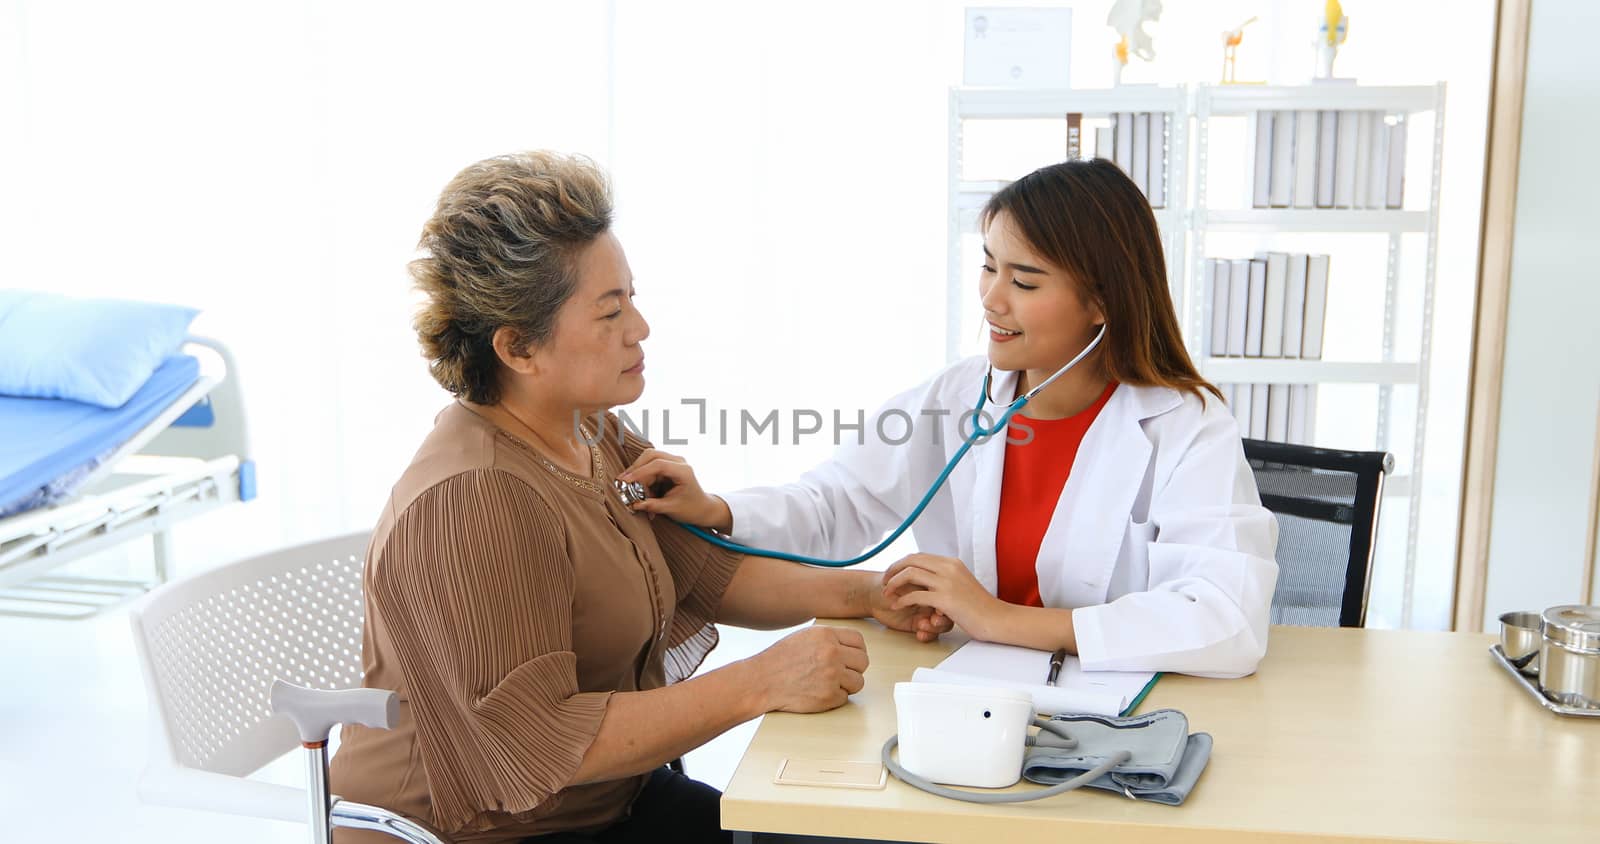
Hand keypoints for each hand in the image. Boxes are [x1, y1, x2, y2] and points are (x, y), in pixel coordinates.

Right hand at [618, 448, 730, 528]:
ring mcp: (673, 463)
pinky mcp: (667, 467)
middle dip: (636, 469)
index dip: (640, 472)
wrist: (703, 508)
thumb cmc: (692, 508)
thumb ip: (653, 506)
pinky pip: (650, 469)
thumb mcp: (672, 509)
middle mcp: (678, 462)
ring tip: (639, 496)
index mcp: (683, 470)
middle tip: (624, 483)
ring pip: (648, 462)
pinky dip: (644, 481)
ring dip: (640, 477)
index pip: (658, 464)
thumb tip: (635, 504)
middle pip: (651, 455)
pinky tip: (645, 495)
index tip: (626, 481)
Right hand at [750, 626, 868, 713]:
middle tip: (841, 672)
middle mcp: (832, 653)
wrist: (761, 681)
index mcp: (826, 635)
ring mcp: (832, 675)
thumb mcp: (804, 637)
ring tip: (829, 683)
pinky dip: (835, 698)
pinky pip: (845, 698)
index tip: (852, 657)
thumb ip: (828, 639)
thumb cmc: (778, 660)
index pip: (859, 640)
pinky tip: (819, 692)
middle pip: (863, 661)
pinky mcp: (829, 696)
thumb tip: (849, 645)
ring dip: (847, 685)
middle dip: (854, 668)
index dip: (857, 650)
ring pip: (858, 682)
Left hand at [882, 554, 1003, 640]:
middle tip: (883, 582)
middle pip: (911, 560)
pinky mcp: (945, 599)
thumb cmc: (981, 607)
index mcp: (951, 563)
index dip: (902, 564)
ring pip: (909, 574)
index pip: (919, 556)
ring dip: (893, 583)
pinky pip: (915, 595)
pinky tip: (896, 605)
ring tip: (886, 593)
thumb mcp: (964, 585)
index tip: (892, 574)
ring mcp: (947, 582)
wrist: (997, 619)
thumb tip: (932, 581)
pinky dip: (901, 599)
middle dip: (893, 569)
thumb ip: (948, 579)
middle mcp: (948, 568)